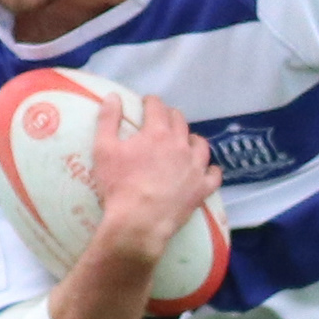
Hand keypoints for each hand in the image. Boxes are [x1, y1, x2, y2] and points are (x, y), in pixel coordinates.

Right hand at [90, 91, 221, 261]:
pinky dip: (210, 169)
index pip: (157, 106)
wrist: (138, 223)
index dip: (150, 102)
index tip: (146, 103)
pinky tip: (205, 170)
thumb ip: (108, 119)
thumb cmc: (118, 186)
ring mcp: (195, 166)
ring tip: (185, 143)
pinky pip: (214, 174)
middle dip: (170, 116)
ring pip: (200, 144)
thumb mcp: (104, 150)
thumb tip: (113, 95)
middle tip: (161, 122)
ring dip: (192, 139)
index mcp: (157, 132)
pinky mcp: (202, 188)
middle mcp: (180, 144)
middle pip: (180, 121)